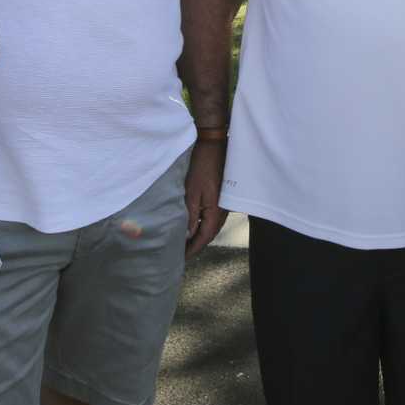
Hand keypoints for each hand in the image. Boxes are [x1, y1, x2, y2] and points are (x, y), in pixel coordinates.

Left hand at [183, 141, 226, 257]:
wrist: (215, 145)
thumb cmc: (202, 166)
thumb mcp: (191, 192)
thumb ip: (190, 216)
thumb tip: (188, 235)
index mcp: (216, 212)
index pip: (204, 238)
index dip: (192, 250)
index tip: (181, 259)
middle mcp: (223, 211)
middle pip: (209, 234)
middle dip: (196, 245)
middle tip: (181, 254)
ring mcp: (224, 205)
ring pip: (211, 227)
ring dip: (199, 236)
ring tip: (185, 242)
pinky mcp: (222, 198)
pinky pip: (212, 218)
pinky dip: (203, 225)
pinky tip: (193, 225)